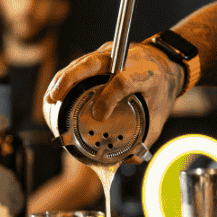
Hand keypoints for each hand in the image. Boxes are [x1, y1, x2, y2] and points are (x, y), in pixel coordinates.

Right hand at [44, 42, 184, 161]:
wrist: (167, 65)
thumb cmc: (161, 92)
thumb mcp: (159, 117)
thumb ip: (145, 138)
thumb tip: (128, 160)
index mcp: (145, 74)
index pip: (124, 80)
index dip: (109, 97)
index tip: (99, 115)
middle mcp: (125, 60)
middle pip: (93, 62)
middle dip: (70, 79)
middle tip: (55, 97)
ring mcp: (111, 55)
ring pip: (82, 62)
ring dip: (62, 80)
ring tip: (50, 99)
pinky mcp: (101, 56)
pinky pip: (79, 66)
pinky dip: (65, 79)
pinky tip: (56, 94)